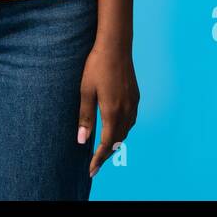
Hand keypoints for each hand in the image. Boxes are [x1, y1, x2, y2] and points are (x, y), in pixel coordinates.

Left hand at [77, 41, 138, 180]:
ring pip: (126, 131)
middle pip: (117, 141)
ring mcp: (133, 103)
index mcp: (112, 111)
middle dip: (106, 154)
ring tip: (104, 149)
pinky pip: (130, 120)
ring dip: (115, 142)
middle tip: (95, 164)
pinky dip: (122, 130)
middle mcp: (126, 110)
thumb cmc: (97, 66)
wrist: (116, 46)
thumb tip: (82, 141)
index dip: (98, 159)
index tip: (91, 170)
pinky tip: (116, 128)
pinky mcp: (135, 96)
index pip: (106, 144)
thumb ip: (85, 117)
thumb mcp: (86, 91)